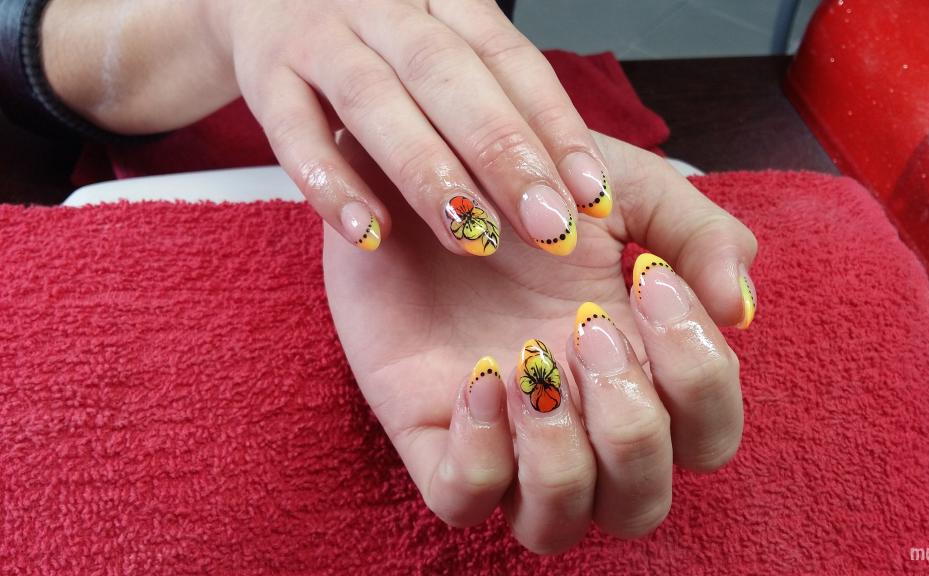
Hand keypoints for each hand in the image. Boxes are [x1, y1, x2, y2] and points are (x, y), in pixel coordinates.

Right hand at [45, 0, 611, 256]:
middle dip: (504, 154)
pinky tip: (369, 234)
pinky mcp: (264, 73)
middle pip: (449, 77)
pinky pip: (291, 132)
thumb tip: (575, 185)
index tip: (591, 195)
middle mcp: (385, 9)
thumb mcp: (441, 46)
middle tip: (548, 226)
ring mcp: (320, 36)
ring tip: (471, 239)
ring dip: (427, 174)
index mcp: (445, 1)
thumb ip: (495, 98)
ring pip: (375, 101)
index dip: (555, 127)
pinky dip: (330, 184)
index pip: (510, 59)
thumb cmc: (381, 42)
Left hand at [323, 132, 757, 552]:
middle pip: (642, 503)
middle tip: (588, 328)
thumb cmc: (529, 187)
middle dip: (632, 424)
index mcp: (641, 375)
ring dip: (560, 453)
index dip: (699, 374)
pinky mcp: (432, 438)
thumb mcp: (626, 189)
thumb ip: (701, 234)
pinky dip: (482, 454)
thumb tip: (738, 310)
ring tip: (531, 356)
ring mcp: (504, 441)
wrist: (421, 168)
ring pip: (555, 527)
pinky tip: (482, 374)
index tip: (649, 278)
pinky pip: (463, 501)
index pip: (708, 435)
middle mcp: (580, 426)